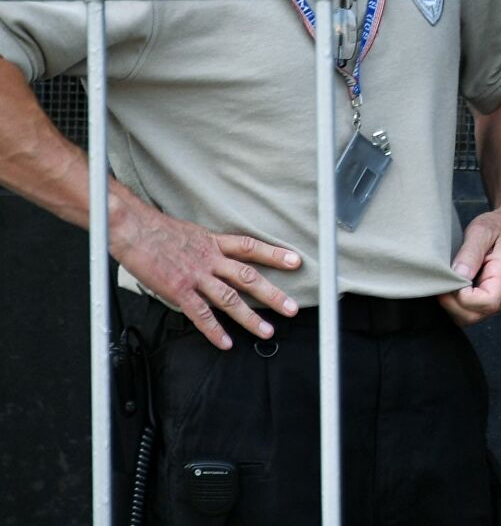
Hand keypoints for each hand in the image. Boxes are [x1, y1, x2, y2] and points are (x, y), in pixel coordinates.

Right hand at [114, 202, 301, 349]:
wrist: (132, 228)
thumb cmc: (156, 231)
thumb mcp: (191, 233)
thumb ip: (206, 247)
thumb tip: (215, 256)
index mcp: (213, 242)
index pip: (251, 247)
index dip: (275, 254)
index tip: (296, 261)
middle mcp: (210, 259)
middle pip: (248, 277)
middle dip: (273, 293)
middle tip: (293, 307)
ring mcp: (195, 275)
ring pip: (230, 299)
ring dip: (250, 318)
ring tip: (267, 331)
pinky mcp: (178, 290)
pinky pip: (200, 314)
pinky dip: (214, 330)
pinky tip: (225, 343)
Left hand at [439, 203, 500, 325]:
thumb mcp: (483, 230)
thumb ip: (470, 253)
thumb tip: (458, 275)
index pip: (485, 303)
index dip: (462, 296)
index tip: (452, 277)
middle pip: (473, 316)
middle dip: (451, 303)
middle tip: (444, 281)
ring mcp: (499, 301)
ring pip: (469, 318)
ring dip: (452, 305)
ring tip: (449, 282)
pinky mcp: (491, 301)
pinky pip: (470, 313)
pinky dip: (456, 305)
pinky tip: (454, 286)